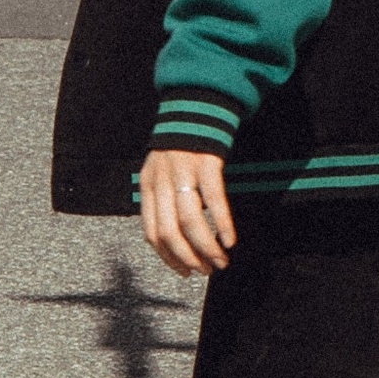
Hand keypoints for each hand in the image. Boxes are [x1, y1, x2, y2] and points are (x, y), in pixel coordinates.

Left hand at [140, 148, 234, 277]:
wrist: (194, 105)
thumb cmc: (180, 146)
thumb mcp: (160, 172)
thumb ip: (161, 202)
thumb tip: (172, 240)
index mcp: (148, 186)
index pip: (152, 233)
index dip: (168, 258)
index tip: (184, 271)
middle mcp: (162, 180)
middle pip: (170, 232)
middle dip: (189, 258)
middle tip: (206, 270)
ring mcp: (184, 171)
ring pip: (191, 221)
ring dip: (207, 248)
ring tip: (220, 260)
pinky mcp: (207, 162)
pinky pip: (214, 200)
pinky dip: (223, 224)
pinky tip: (230, 239)